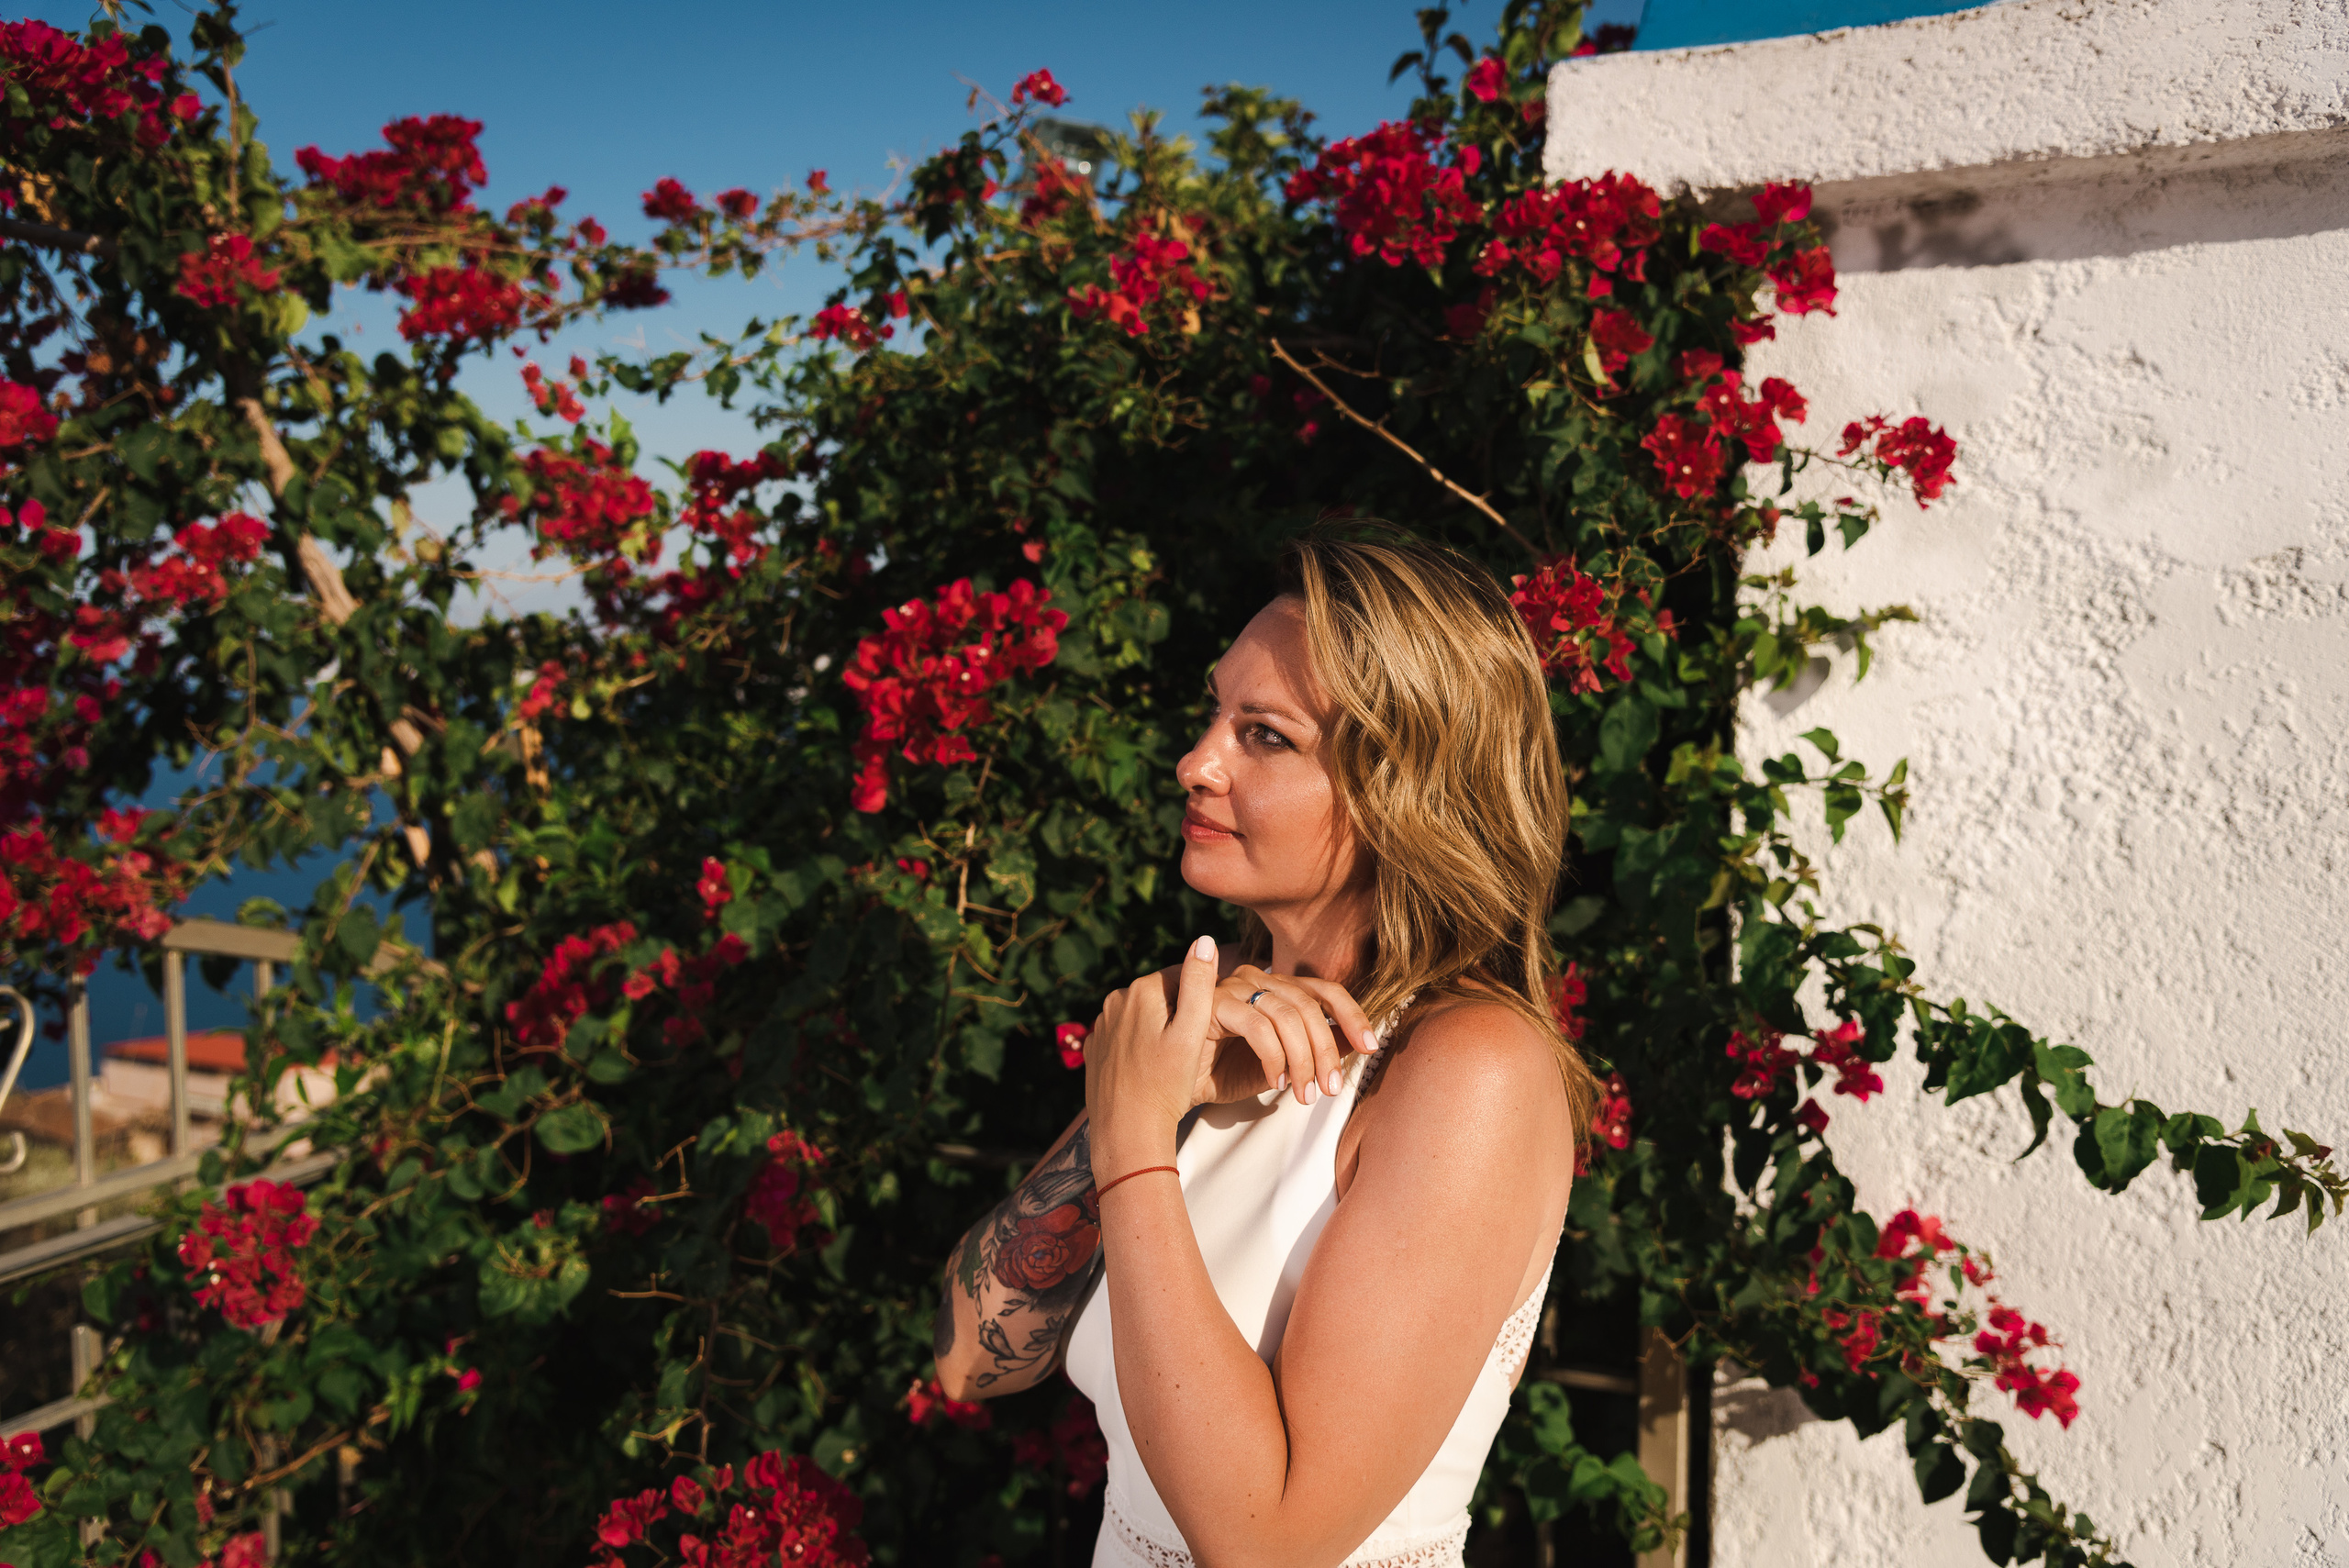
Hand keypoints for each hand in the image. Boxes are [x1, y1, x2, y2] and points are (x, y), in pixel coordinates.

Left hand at [1084, 935, 1223, 1168]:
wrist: (1127, 1131)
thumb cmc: (1165, 1085)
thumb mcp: (1191, 1033)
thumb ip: (1199, 984)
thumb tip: (1203, 939)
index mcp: (1141, 990)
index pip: (1183, 978)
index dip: (1205, 1000)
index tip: (1215, 1026)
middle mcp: (1115, 1000)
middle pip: (1162, 996)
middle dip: (1181, 1015)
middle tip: (1198, 1048)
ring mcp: (1102, 1025)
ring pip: (1144, 1016)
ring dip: (1161, 1029)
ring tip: (1176, 1061)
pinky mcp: (1095, 1048)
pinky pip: (1126, 1036)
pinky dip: (1142, 1045)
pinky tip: (1153, 1069)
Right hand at [1203, 964, 1377, 1106]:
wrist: (1174, 1089)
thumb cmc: (1225, 1073)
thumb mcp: (1283, 1065)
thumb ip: (1316, 1050)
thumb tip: (1357, 1043)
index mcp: (1275, 987)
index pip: (1324, 990)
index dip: (1352, 1014)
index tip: (1371, 1045)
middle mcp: (1255, 978)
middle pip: (1308, 1004)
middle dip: (1326, 1049)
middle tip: (1331, 1088)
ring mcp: (1232, 986)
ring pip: (1286, 1015)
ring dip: (1302, 1060)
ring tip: (1304, 1094)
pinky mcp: (1211, 1002)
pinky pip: (1257, 1027)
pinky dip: (1273, 1058)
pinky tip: (1275, 1083)